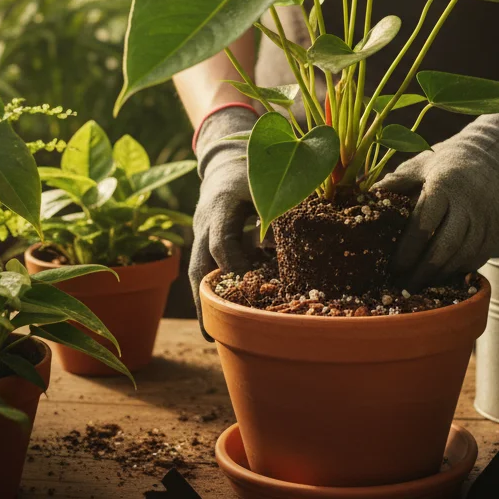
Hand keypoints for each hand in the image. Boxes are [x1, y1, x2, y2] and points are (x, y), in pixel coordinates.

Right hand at [189, 105, 259, 337]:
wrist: (225, 164)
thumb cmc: (253, 170)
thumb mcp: (268, 179)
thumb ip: (281, 205)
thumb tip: (299, 239)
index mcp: (222, 206)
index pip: (221, 240)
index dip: (234, 262)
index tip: (249, 281)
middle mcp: (205, 225)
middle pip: (198, 265)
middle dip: (206, 296)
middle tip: (215, 326)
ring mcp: (201, 237)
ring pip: (198, 273)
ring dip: (205, 302)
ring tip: (212, 334)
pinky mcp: (205, 247)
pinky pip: (206, 271)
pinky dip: (213, 293)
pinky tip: (222, 318)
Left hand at [375, 110, 498, 286]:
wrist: (495, 157)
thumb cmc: (447, 163)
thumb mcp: (419, 165)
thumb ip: (394, 184)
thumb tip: (364, 199)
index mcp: (444, 184)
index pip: (423, 224)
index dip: (407, 250)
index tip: (392, 267)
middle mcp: (470, 203)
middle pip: (445, 247)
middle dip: (422, 271)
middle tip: (403, 286)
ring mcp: (489, 218)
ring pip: (464, 257)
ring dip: (440, 275)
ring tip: (419, 284)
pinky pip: (479, 258)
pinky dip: (459, 270)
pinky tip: (441, 275)